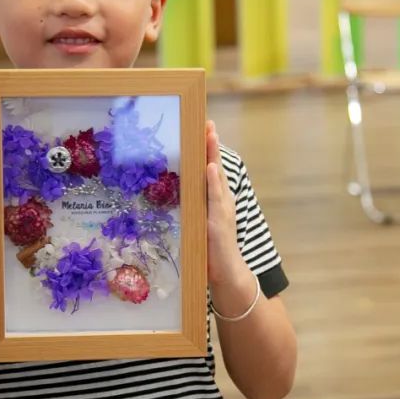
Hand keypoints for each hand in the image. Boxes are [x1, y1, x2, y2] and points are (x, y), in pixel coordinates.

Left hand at [205, 121, 247, 288]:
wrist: (227, 274)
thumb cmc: (209, 252)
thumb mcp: (198, 226)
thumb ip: (190, 210)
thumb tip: (173, 197)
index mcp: (217, 202)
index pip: (212, 171)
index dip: (209, 151)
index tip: (204, 129)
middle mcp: (222, 202)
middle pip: (216, 168)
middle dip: (212, 146)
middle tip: (208, 123)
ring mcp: (222, 211)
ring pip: (218, 177)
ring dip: (214, 155)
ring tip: (210, 135)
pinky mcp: (219, 222)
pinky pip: (215, 197)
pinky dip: (213, 182)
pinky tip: (210, 167)